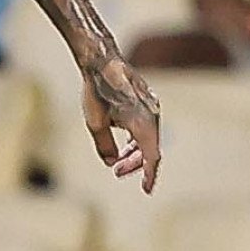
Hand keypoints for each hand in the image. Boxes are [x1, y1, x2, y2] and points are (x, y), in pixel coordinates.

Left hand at [81, 53, 160, 193]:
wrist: (102, 61)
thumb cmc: (97, 92)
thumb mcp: (96, 124)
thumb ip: (105, 146)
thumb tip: (111, 162)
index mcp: (143, 124)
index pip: (151, 158)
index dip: (148, 175)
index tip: (146, 189)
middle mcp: (153, 116)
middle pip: (150, 149)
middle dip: (134, 163)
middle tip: (117, 172)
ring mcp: (152, 107)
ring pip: (149, 137)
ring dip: (134, 151)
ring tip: (117, 160)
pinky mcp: (147, 101)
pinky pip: (146, 126)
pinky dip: (136, 138)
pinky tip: (123, 144)